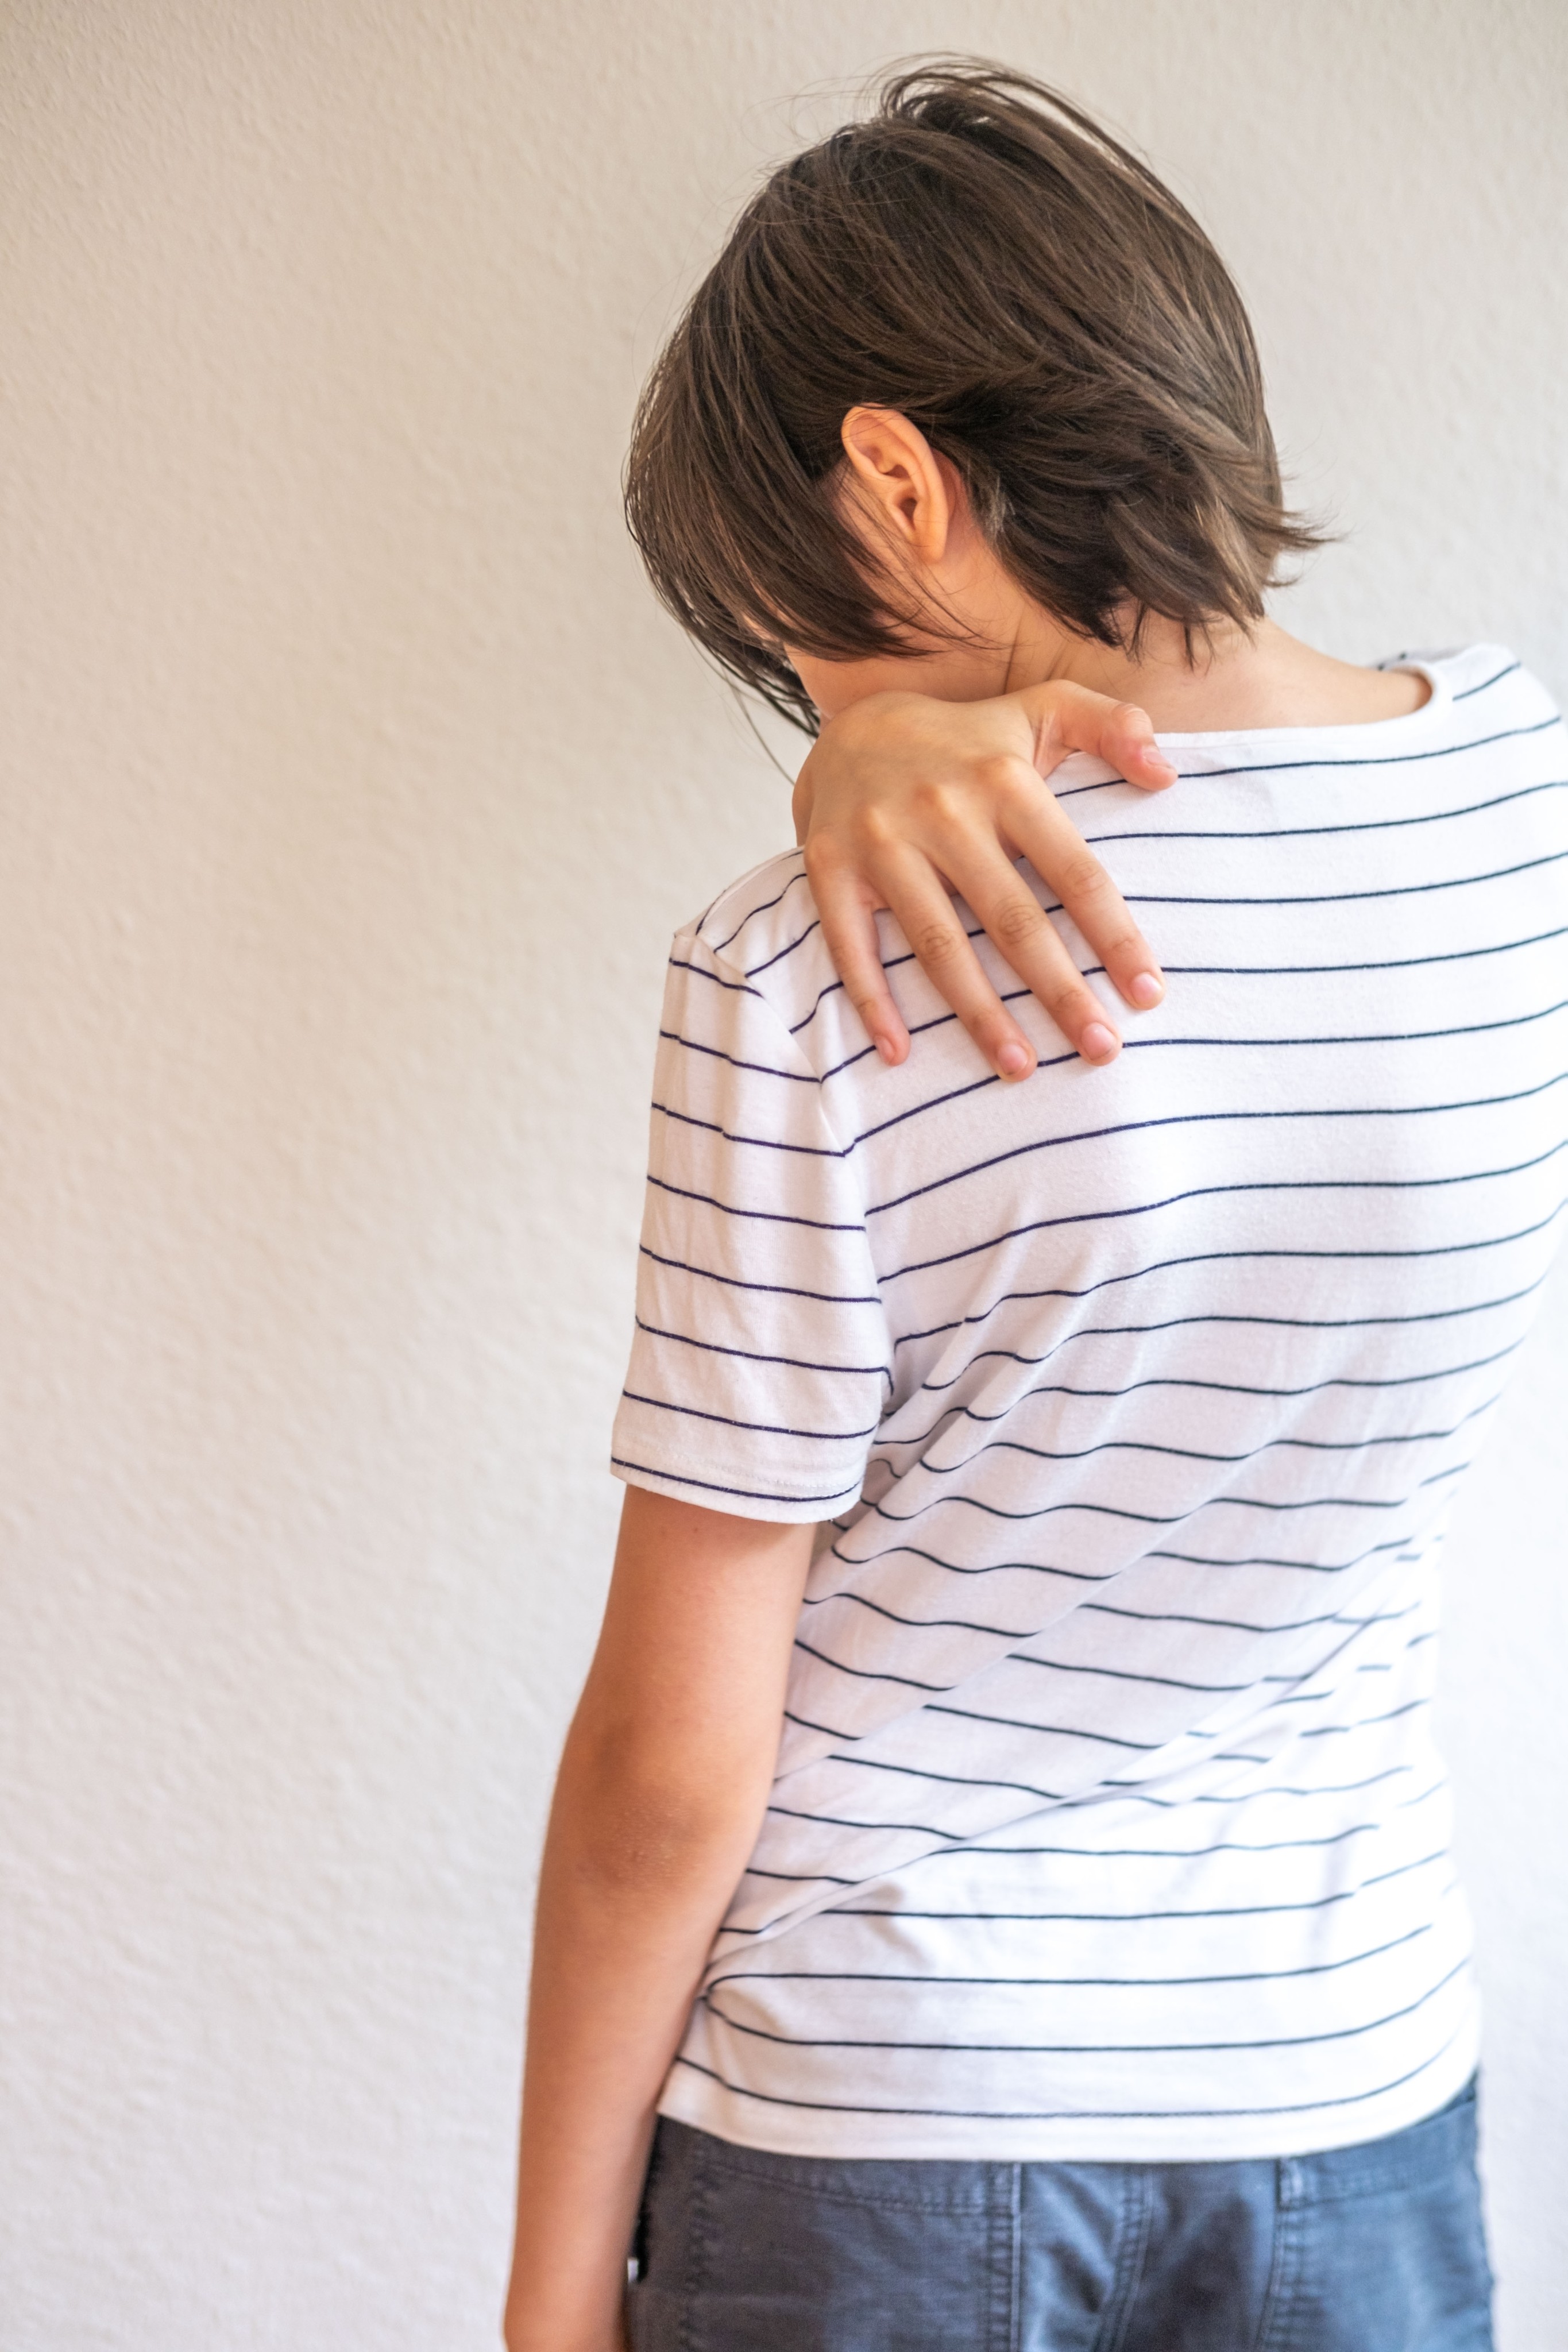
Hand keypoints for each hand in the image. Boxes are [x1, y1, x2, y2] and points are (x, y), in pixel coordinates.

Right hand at [791, 680, 1176, 1076]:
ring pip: (938, 945)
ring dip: (979, 1015)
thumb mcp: (1042, 708)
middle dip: (1060, 992)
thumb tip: (1166, 774)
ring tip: (1020, 1068)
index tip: (1147, 995)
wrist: (853, 727)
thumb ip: (1112, 724)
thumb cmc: (966, 740)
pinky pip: (852, 945)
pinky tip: (899, 1053)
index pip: (1073, 871)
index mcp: (1004, 781)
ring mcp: (882, 842)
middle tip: (1100, 1050)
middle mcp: (943, 812)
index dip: (1114, 936)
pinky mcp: (830, 869)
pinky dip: (872, 1001)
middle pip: (1012, 921)